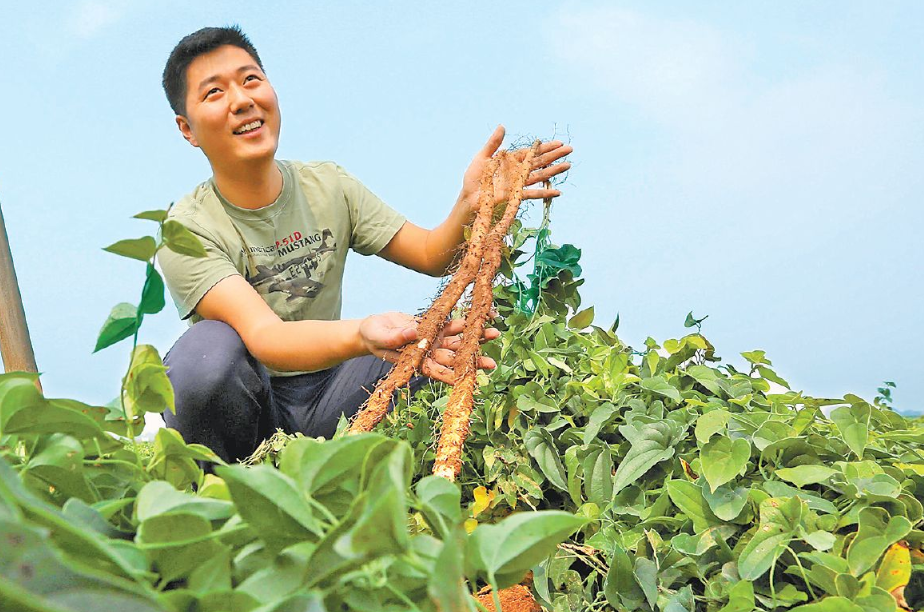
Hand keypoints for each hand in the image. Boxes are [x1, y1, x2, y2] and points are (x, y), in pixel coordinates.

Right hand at [359, 312, 499, 384]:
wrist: (373, 328)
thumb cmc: (373, 338)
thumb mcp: (379, 338)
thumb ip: (395, 338)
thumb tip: (414, 333)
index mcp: (417, 361)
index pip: (438, 371)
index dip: (453, 375)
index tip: (468, 378)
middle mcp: (429, 353)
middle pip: (454, 358)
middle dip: (472, 360)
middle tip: (491, 363)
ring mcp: (434, 340)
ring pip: (458, 341)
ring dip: (475, 338)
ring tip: (494, 334)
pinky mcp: (434, 326)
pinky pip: (453, 325)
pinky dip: (466, 322)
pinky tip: (480, 318)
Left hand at [458, 125, 572, 218]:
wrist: (468, 197)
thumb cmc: (474, 178)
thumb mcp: (482, 157)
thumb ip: (494, 143)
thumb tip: (502, 126)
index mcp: (511, 160)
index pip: (532, 152)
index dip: (545, 148)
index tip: (558, 143)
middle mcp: (518, 171)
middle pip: (540, 162)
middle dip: (554, 155)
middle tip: (569, 149)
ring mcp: (518, 183)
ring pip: (540, 175)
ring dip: (554, 171)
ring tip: (568, 165)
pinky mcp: (515, 195)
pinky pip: (532, 194)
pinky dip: (544, 193)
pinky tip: (557, 192)